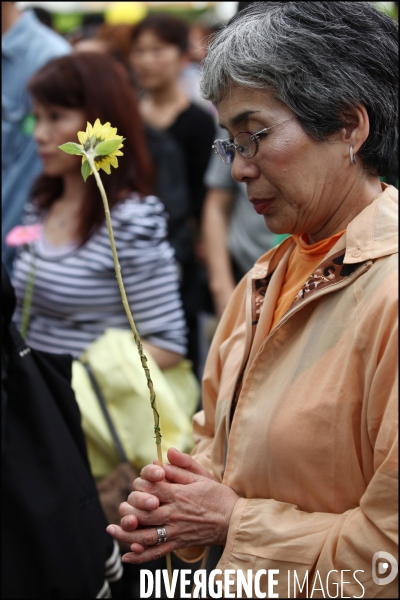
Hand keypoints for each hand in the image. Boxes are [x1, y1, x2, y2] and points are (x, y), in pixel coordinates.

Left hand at [106, 448, 238, 562]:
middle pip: (143, 512)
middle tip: (123, 507)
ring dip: (125, 534)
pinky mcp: (178, 544)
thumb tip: (166, 452)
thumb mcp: (203, 475)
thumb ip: (183, 464)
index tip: (140, 482)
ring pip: (144, 535)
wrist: (234, 521)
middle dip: (128, 509)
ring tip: (112, 530)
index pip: (151, 487)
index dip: (140, 484)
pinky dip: (140, 557)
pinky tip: (127, 556)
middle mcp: (174, 513)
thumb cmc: (218, 497)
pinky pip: (156, 552)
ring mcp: (175, 531)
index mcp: (179, 494)